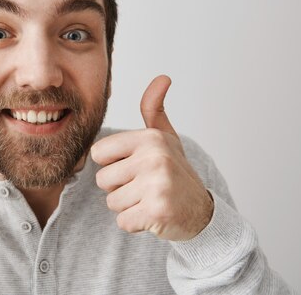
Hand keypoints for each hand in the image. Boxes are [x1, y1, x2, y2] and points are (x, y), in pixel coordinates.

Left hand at [91, 75, 213, 240]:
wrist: (202, 213)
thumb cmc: (175, 173)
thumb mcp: (165, 138)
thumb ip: (154, 109)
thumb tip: (162, 77)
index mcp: (150, 138)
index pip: (98, 153)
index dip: (112, 164)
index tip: (135, 167)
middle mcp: (155, 158)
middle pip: (102, 180)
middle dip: (119, 188)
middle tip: (145, 187)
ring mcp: (157, 185)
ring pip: (111, 202)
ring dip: (128, 206)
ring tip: (150, 199)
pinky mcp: (157, 211)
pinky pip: (123, 222)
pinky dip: (135, 223)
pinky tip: (153, 215)